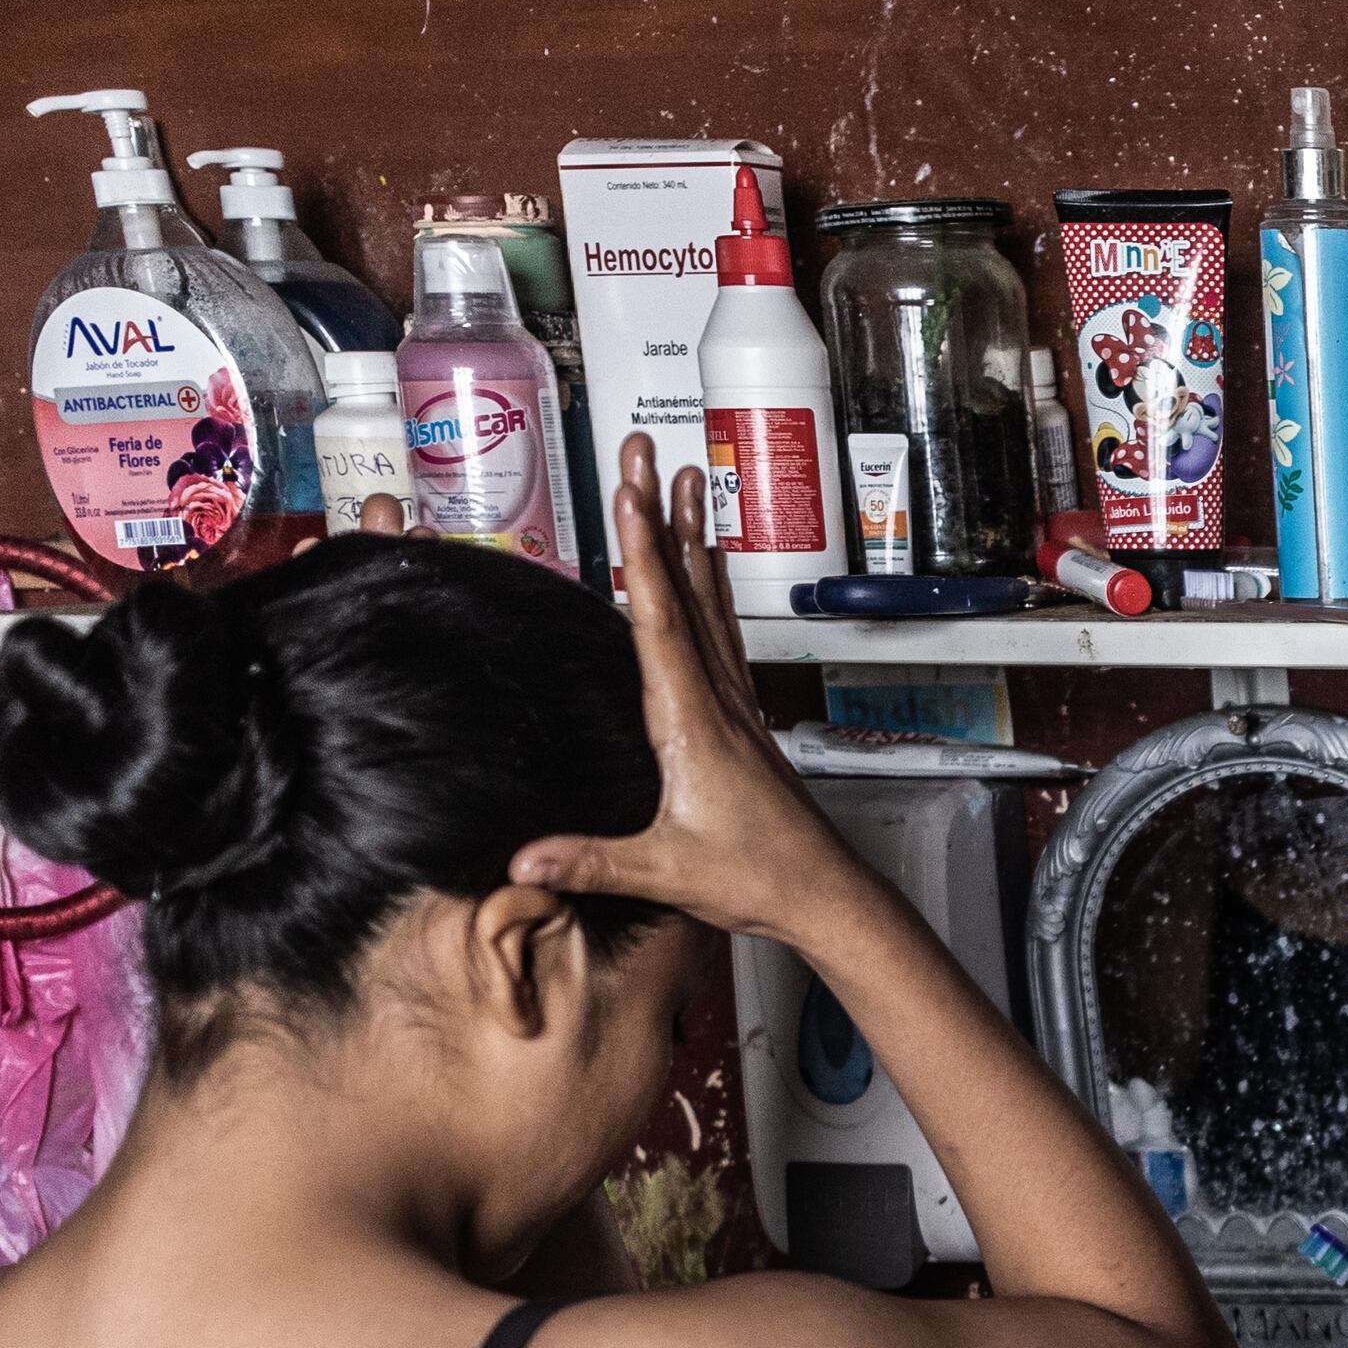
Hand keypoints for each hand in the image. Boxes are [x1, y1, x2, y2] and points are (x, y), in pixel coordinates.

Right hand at [507, 436, 874, 947]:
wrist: (825, 897)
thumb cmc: (759, 880)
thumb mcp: (665, 872)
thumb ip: (591, 863)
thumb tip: (522, 858)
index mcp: (693, 721)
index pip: (660, 618)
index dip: (642, 551)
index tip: (629, 490)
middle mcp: (718, 698)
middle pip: (685, 587)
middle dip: (661, 515)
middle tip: (646, 450)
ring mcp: (736, 703)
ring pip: (710, 601)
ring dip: (694, 536)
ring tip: (686, 477)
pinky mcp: (743, 716)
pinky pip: (723, 633)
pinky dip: (709, 586)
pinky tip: (708, 564)